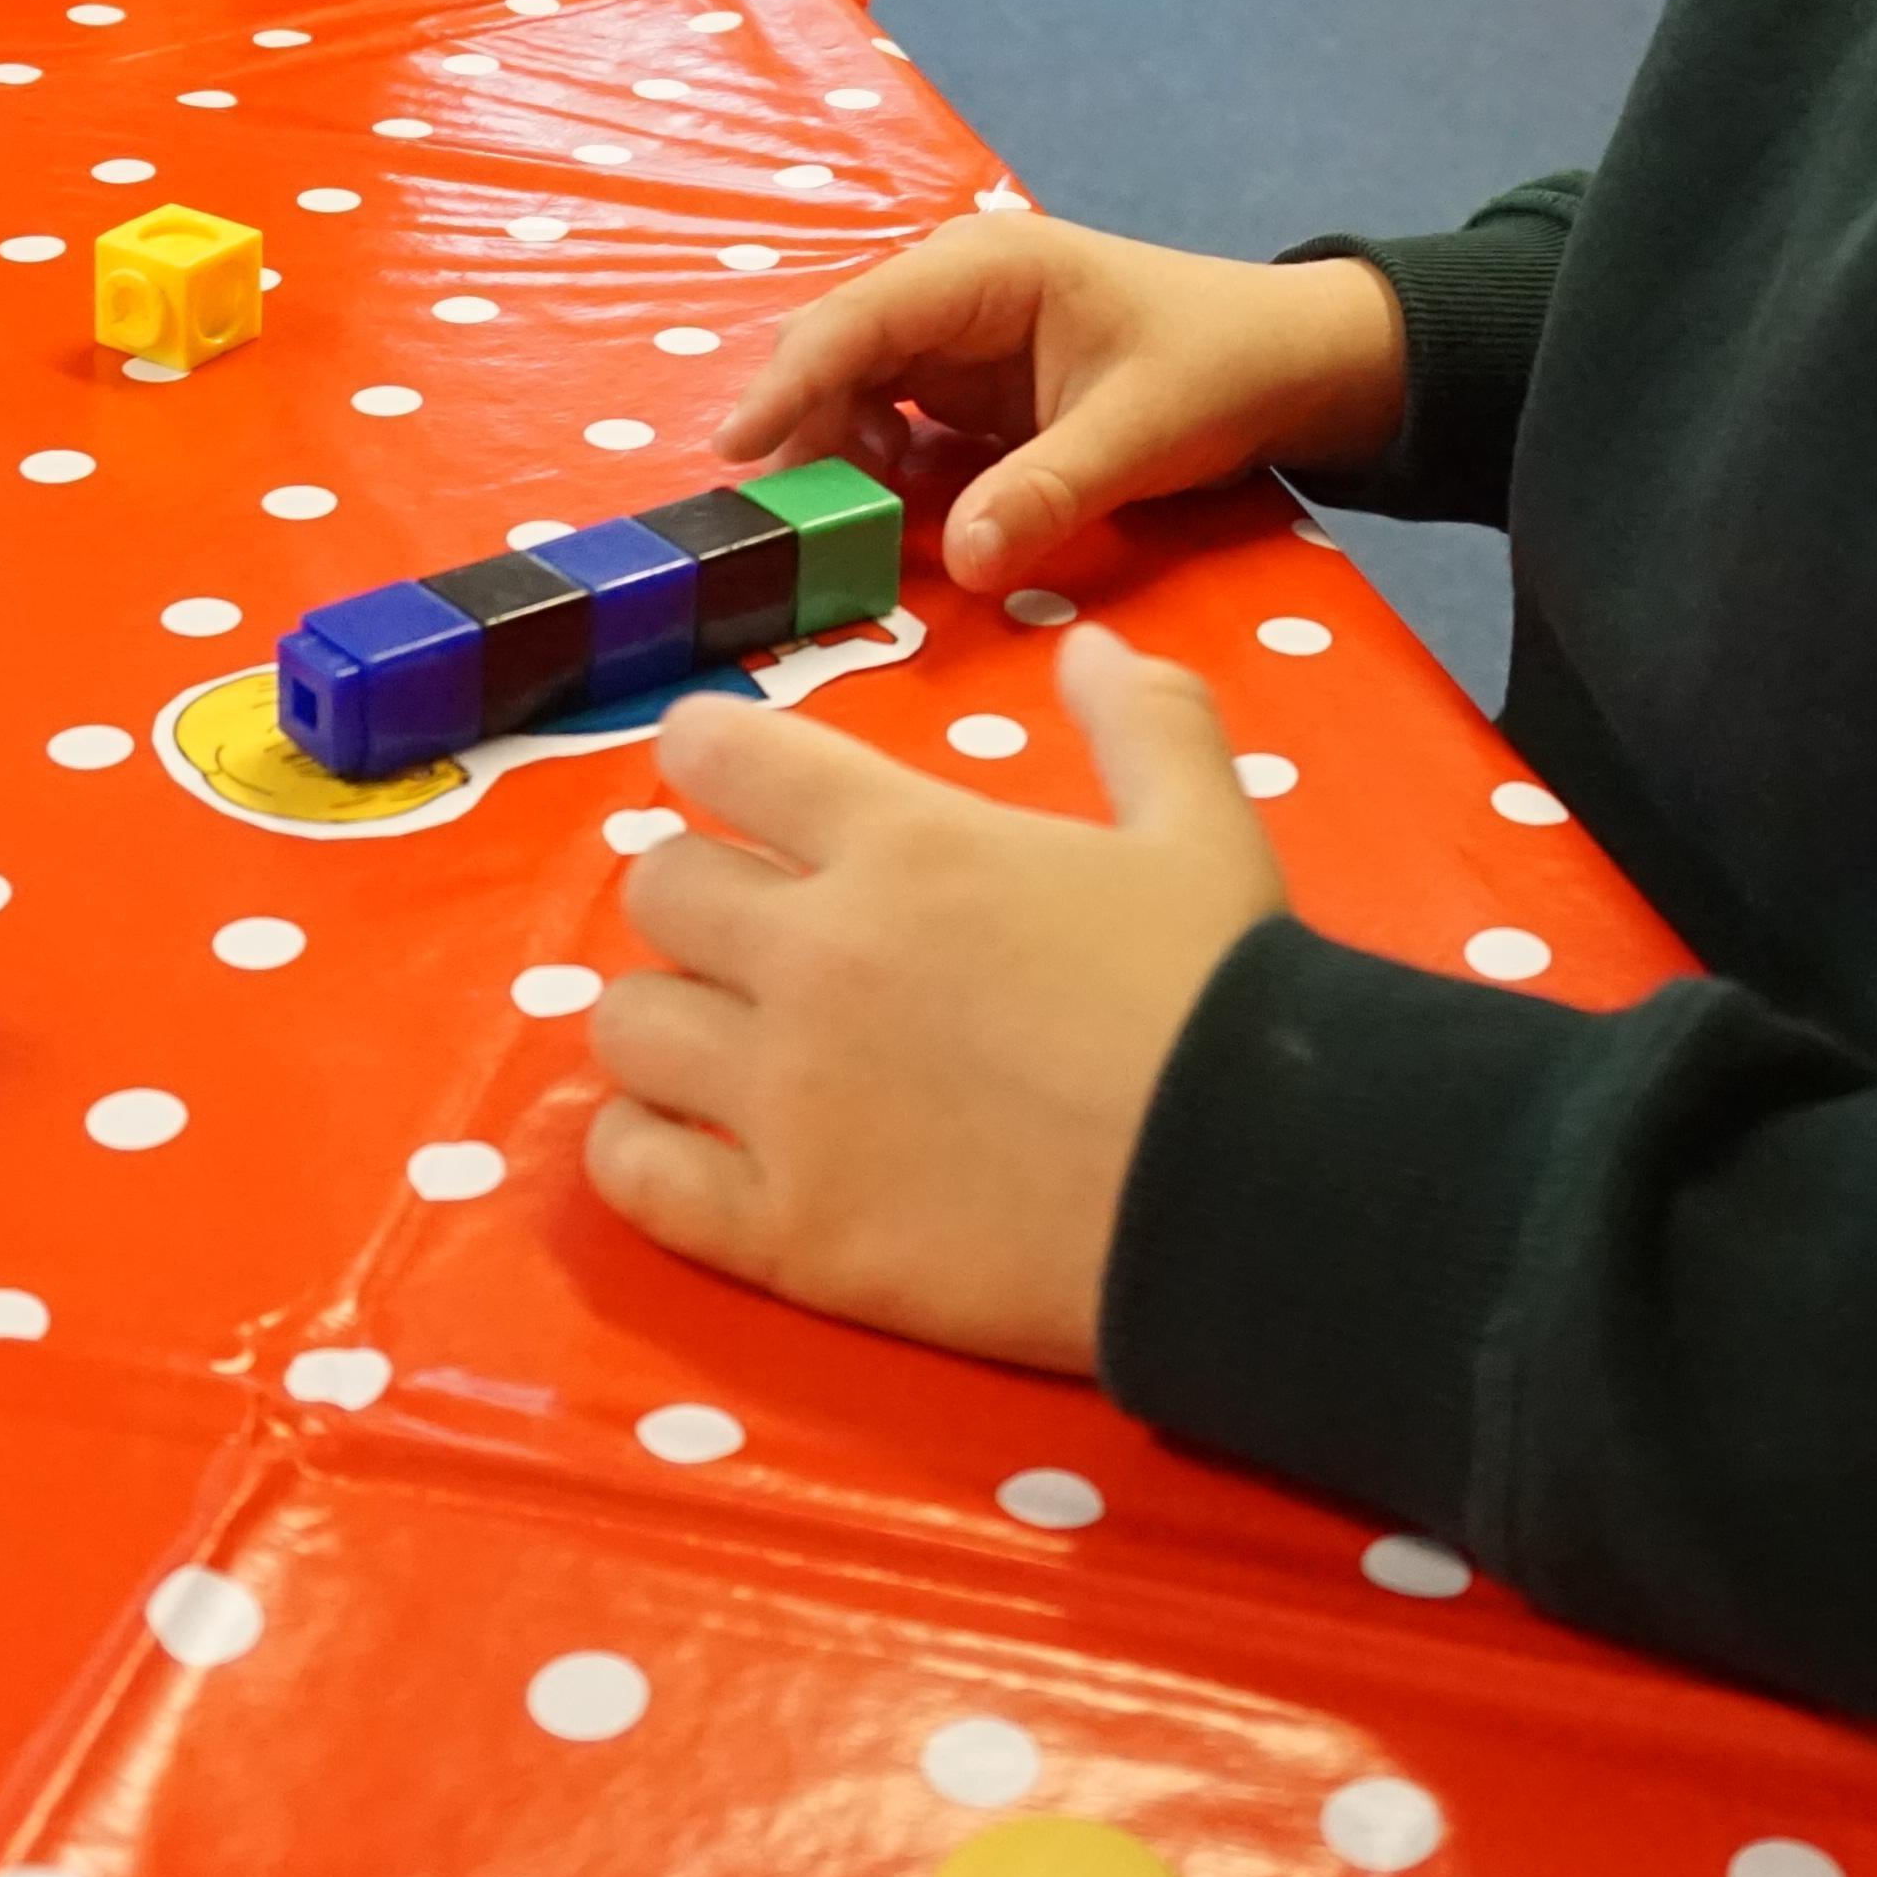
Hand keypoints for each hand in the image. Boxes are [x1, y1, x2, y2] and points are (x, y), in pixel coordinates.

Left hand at [584, 628, 1287, 1370]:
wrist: (1252, 1190)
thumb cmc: (1226, 1000)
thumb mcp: (1206, 826)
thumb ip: (1144, 720)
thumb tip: (1086, 648)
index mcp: (904, 843)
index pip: (720, 754)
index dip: (712, 755)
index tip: (730, 780)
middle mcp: (816, 955)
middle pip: (658, 889)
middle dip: (697, 896)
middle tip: (751, 932)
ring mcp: (788, 1099)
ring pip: (625, 1027)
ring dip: (663, 1022)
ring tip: (716, 1045)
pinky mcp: (786, 1229)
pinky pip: (634, 1173)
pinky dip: (637, 1150)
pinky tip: (684, 1147)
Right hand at [718, 217, 1407, 594]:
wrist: (1292, 362)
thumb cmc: (1222, 366)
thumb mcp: (1141, 430)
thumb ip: (1049, 491)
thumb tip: (965, 564)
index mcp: (989, 269)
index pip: (861, 317)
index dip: (793, 382)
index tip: (737, 449)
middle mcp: (955, 294)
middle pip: (840, 353)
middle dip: (804, 427)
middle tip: (784, 521)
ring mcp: (958, 343)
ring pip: (856, 393)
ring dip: (838, 456)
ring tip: (845, 527)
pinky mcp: (971, 392)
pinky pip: (895, 427)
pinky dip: (879, 473)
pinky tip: (888, 520)